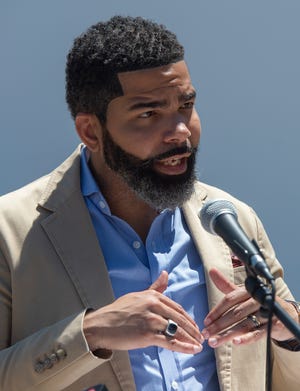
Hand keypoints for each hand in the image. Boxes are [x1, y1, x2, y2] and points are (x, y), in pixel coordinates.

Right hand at [83, 271, 202, 353]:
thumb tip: (166, 273)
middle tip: (200, 337)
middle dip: (192, 330)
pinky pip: (170, 342)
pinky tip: (192, 350)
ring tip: (198, 346)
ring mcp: (151, 320)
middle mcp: (154, 305)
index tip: (195, 327)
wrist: (101, 325)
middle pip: (180, 318)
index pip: (177, 308)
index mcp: (153, 296)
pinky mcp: (147, 334)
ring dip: (191, 339)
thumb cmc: (119, 311)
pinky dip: (183, 347)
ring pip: (177, 330)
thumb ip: (155, 287)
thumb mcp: (138, 295)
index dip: (188, 319)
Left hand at [202, 268, 298, 347]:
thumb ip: (226, 285)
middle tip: (205, 334)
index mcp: (248, 291)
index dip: (216, 311)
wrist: (285, 313)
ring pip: (244, 324)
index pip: (230, 300)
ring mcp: (266, 313)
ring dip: (227, 334)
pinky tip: (235, 342)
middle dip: (218, 325)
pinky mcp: (273, 326)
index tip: (205, 322)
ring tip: (214, 341)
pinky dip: (246, 338)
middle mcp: (257, 300)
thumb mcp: (242, 293)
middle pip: (235, 313)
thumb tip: (211, 270)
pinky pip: (258, 333)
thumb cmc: (257, 302)